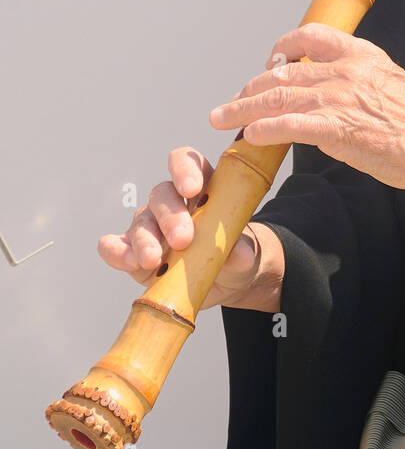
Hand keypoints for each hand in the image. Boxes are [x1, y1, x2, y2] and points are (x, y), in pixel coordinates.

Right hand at [97, 147, 262, 309]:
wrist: (223, 284)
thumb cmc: (233, 257)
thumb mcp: (244, 255)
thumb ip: (242, 251)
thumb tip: (239, 254)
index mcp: (203, 190)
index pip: (189, 164)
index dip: (186, 170)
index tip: (192, 189)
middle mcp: (172, 203)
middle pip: (163, 194)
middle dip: (170, 216)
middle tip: (182, 239)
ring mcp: (150, 226)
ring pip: (141, 220)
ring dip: (145, 239)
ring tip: (153, 260)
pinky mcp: (133, 252)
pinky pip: (115, 245)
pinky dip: (117, 251)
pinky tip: (128, 261)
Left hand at [209, 22, 404, 190]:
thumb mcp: (388, 82)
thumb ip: (358, 80)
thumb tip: (333, 91)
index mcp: (360, 54)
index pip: (310, 35)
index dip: (283, 47)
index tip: (270, 62)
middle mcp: (345, 70)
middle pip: (283, 72)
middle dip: (251, 87)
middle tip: (231, 102)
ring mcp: (339, 98)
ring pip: (277, 97)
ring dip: (243, 108)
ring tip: (222, 118)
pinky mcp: (337, 128)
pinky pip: (288, 125)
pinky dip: (263, 129)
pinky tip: (249, 135)